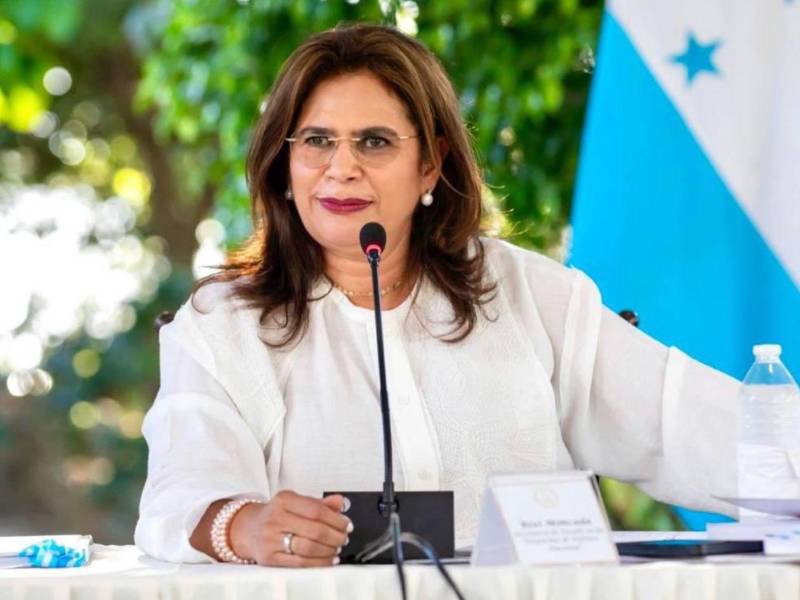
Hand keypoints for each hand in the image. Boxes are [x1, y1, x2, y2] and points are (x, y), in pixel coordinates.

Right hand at [228, 491, 351, 566]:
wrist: (249, 529)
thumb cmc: (277, 515)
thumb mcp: (296, 502)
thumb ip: (319, 503)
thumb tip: (340, 502)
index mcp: (284, 500)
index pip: (316, 510)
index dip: (336, 519)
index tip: (347, 524)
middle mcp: (276, 518)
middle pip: (315, 530)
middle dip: (336, 536)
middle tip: (344, 538)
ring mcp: (271, 539)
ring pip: (308, 548)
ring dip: (329, 550)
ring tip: (337, 548)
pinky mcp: (270, 558)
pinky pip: (300, 563)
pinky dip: (319, 563)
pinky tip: (328, 559)